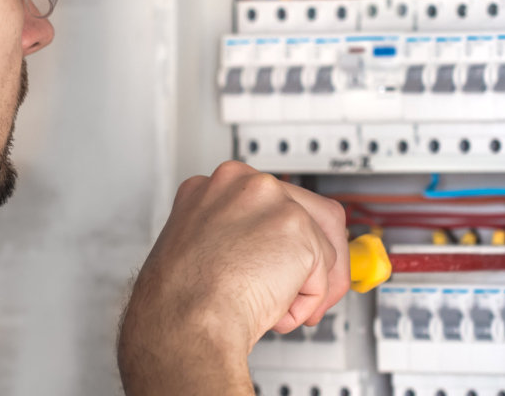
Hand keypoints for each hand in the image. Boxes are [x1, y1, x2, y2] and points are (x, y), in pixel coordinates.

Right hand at [118, 161, 348, 394]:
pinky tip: (278, 313)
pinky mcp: (295, 225)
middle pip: (304, 212)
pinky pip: (323, 269)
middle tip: (302, 292)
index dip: (278, 242)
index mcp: (211, 190)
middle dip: (311, 259)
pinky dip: (308, 300)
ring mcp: (270, 200)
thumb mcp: (196, 254)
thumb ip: (230, 242)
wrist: (185, 321)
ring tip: (284, 309)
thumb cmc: (182, 304)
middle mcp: (240, 183)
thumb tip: (263, 258)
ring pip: (320, 242)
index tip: (279, 263)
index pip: (266, 203)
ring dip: (310, 283)